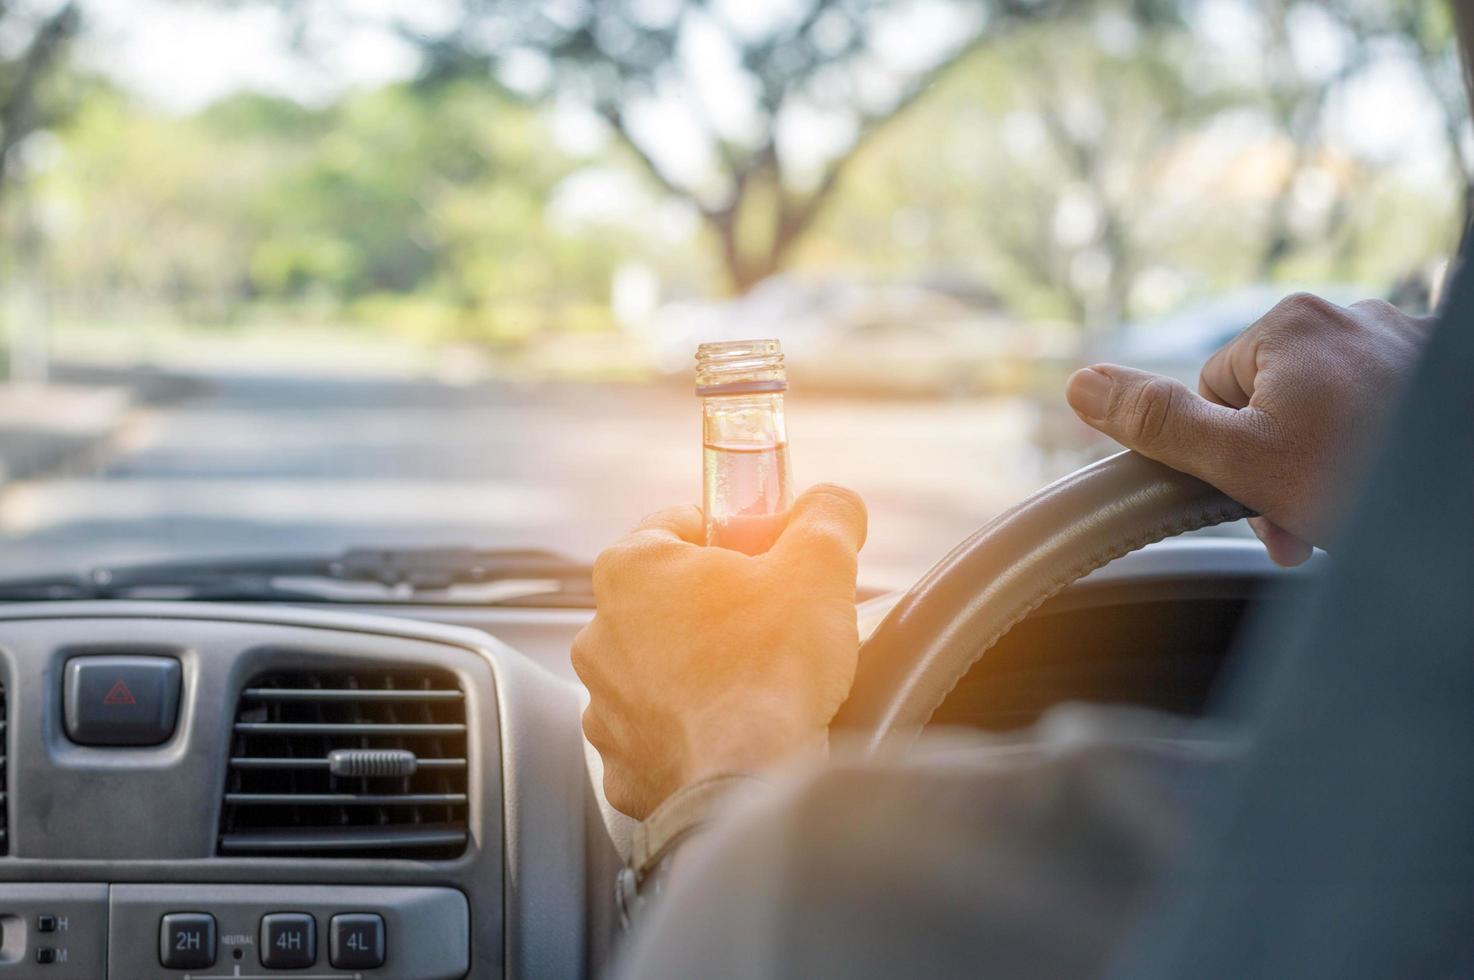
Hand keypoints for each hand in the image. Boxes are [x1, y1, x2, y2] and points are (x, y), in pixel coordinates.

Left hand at [572, 485, 867, 817]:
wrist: (751, 784)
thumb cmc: (775, 666)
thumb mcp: (820, 564)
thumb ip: (827, 515)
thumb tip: (831, 503)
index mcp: (631, 569)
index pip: (680, 523)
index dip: (735, 533)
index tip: (771, 555)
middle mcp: (599, 634)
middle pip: (667, 599)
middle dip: (717, 606)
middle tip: (774, 623)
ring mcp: (603, 706)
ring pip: (658, 670)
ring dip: (699, 671)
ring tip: (757, 686)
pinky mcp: (622, 767)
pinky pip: (659, 735)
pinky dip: (691, 733)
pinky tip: (734, 736)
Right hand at [1066, 293, 1432, 564]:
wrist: (1459, 502)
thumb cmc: (1365, 481)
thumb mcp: (1241, 461)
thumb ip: (1158, 422)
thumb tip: (1080, 384)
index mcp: (1287, 323)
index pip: (1215, 393)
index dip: (1226, 456)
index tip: (1260, 499)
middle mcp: (1346, 314)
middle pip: (1275, 401)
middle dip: (1281, 465)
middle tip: (1309, 523)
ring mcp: (1404, 338)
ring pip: (1330, 408)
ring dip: (1329, 462)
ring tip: (1354, 507)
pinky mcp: (1438, 368)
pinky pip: (1380, 407)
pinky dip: (1377, 447)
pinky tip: (1386, 481)